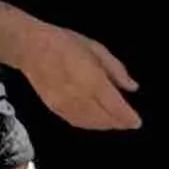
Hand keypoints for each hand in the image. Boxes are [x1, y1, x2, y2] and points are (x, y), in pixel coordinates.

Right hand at [0, 0, 141, 133]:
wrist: (30, 48)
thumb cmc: (65, 43)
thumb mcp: (96, 49)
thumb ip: (116, 70)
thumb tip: (132, 87)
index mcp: (93, 80)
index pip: (116, 107)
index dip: (129, 118)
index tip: (137, 122)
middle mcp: (81, 97)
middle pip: (105, 119)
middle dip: (119, 123)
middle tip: (128, 122)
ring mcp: (66, 105)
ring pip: (91, 123)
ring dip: (105, 125)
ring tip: (114, 122)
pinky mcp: (55, 108)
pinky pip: (76, 122)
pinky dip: (89, 125)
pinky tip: (95, 120)